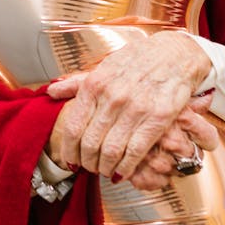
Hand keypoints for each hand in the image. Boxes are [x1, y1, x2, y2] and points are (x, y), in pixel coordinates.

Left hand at [45, 30, 218, 181]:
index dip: (69, 150)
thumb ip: (76, 83)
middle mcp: (112, 97)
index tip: (70, 160)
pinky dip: (126, 167)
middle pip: (90, 143)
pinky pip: (136, 151)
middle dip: (87, 162)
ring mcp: (135, 108)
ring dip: (105, 167)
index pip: (73, 127)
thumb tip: (50, 92)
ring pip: (111, 151)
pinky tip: (123, 171)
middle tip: (89, 168)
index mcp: (95, 85)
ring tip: (105, 170)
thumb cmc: (136, 61)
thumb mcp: (103, 67)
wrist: (174, 54)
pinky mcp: (158, 117)